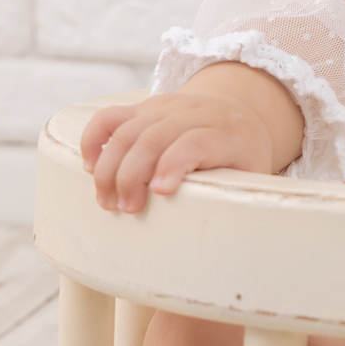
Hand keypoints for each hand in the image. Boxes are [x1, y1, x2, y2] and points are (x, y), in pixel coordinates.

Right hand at [82, 90, 276, 214]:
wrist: (238, 112)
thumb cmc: (243, 156)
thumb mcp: (254, 174)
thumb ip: (239, 194)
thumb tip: (225, 238)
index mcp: (225, 132)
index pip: (195, 142)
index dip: (174, 165)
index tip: (159, 193)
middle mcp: (193, 113)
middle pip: (153, 138)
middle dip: (133, 175)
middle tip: (128, 210)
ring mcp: (164, 106)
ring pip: (127, 131)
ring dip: (110, 168)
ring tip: (108, 202)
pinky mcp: (142, 107)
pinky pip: (108, 117)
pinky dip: (93, 140)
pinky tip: (90, 166)